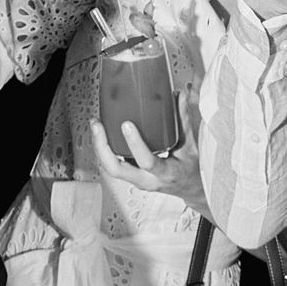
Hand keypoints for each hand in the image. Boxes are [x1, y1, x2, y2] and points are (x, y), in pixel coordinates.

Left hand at [91, 118, 212, 218]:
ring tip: (96, 125)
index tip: (126, 125)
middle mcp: (147, 180)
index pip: (147, 161)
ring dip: (99, 147)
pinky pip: (112, 165)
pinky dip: (104, 150)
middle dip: (102, 146)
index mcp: (165, 173)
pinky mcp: (130, 177)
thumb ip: (183, 121)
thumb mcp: (191, 146)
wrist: (190, 189)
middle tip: (97, 125)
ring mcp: (136, 180)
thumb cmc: (190, 170)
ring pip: (110, 168)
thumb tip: (179, 96)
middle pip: (116, 169)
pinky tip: (101, 133)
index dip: (135, 144)